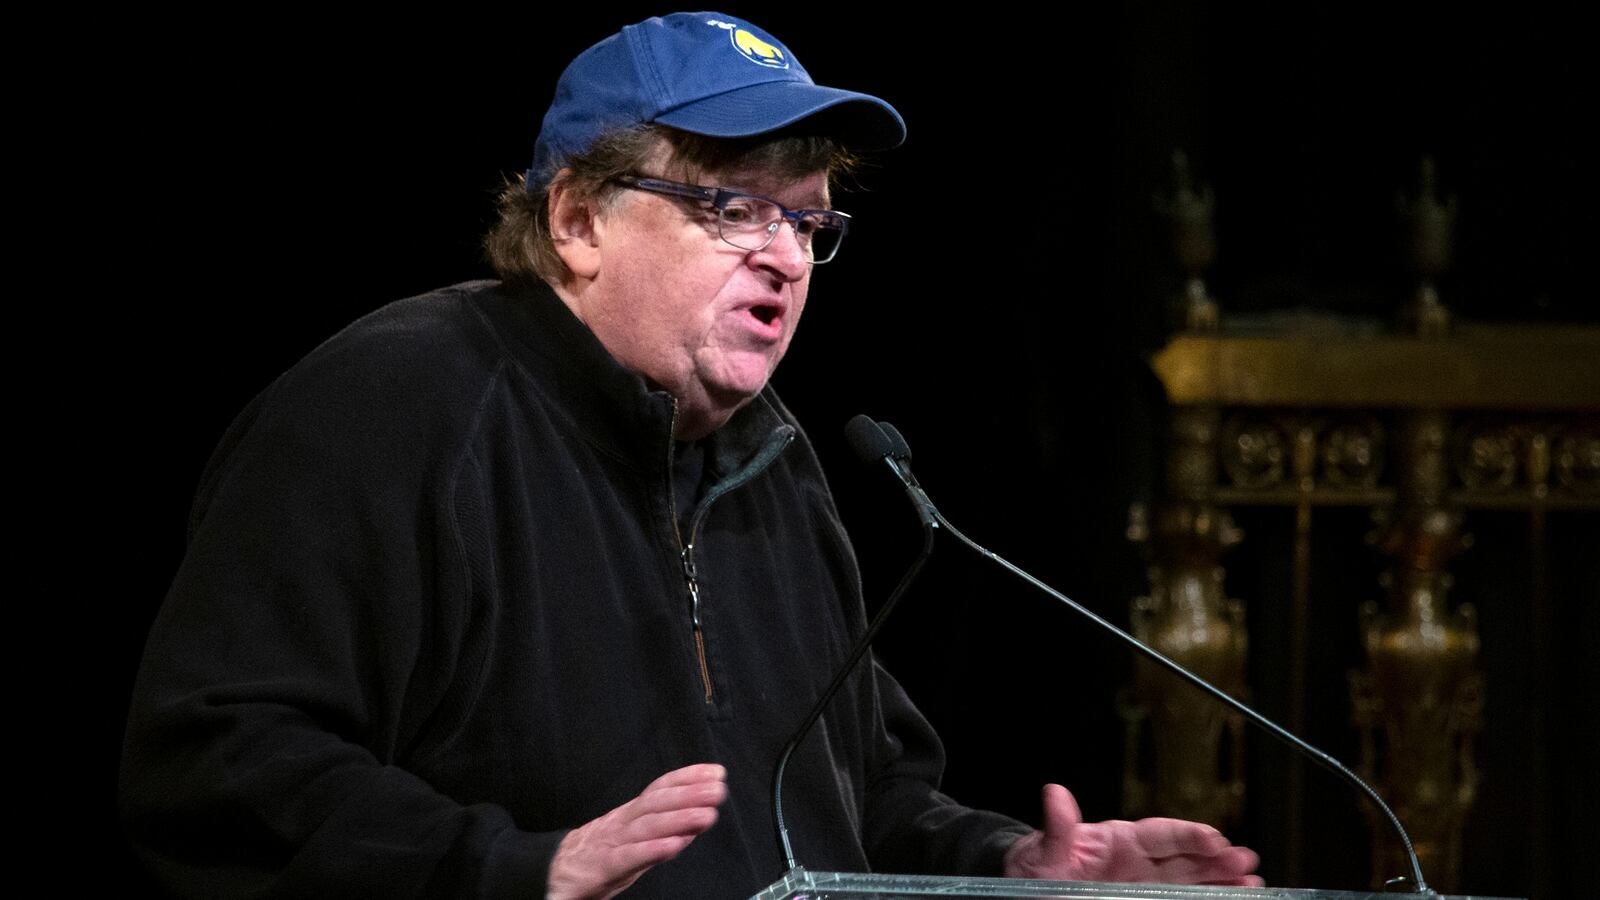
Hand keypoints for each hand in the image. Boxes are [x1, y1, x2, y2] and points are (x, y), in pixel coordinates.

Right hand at [546, 763, 727, 899]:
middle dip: (690, 795)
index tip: (716, 771)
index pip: (660, 790)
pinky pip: (628, 857)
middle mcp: (622, 823)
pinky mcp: (602, 868)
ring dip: (679, 819)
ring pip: (647, 826)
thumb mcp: (634, 838)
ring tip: (706, 814)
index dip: (688, 778)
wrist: (552, 872)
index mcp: (630, 814)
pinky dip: (651, 850)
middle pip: (657, 804)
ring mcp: (611, 843)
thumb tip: (698, 818)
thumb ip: (666, 830)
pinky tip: (673, 846)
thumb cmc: (598, 854)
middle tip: (718, 790)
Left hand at [1003, 784, 1261, 886]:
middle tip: (1248, 862)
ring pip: (1190, 880)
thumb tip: (1054, 794)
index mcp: (1118, 840)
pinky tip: (1231, 897)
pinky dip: (1206, 897)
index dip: (1188, 836)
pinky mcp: (1146, 899)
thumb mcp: (1044, 849)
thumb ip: (1058, 828)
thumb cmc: (1037, 865)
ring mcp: (1145, 883)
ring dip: (1221, 880)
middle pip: (1185, 858)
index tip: (1215, 840)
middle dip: (1217, 859)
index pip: (1159, 834)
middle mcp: (1138, 861)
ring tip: (1253, 884)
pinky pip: (1180, 899)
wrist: (1030, 884)